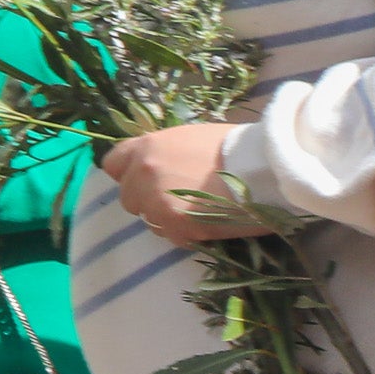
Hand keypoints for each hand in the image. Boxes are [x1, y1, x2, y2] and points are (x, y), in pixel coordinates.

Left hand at [100, 124, 253, 244]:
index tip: (145, 180)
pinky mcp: (175, 225)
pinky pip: (172, 237)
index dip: (128, 174)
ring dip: (168, 218)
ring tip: (198, 212)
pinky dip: (187, 233)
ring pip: (150, 220)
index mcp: (147, 147)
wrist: (261, 167)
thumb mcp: (191, 137)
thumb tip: (162, 166)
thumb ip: (166, 151)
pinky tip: (209, 223)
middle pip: (128, 197)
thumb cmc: (235, 146)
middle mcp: (143, 173)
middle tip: (178, 199)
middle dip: (148, 200)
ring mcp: (156, 202)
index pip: (113, 164)